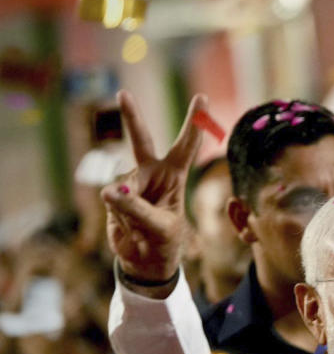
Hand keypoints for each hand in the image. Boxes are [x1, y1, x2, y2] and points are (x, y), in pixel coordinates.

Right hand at [101, 91, 206, 285]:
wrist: (145, 260)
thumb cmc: (163, 242)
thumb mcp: (158, 228)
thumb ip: (136, 209)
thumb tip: (110, 191)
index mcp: (174, 176)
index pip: (186, 146)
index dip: (195, 124)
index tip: (203, 98)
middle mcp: (152, 173)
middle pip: (141, 140)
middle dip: (132, 117)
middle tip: (123, 93)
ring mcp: (131, 182)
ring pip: (122, 184)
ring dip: (129, 205)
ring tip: (140, 225)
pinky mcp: (114, 194)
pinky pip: (110, 197)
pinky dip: (118, 212)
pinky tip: (126, 224)